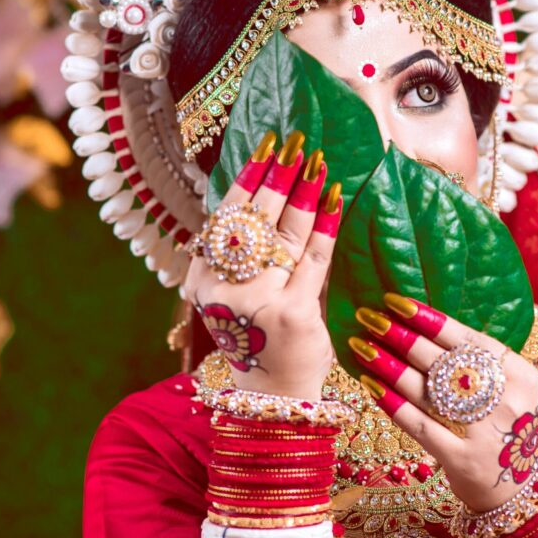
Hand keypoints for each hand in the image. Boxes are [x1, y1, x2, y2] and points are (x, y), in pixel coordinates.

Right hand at [181, 130, 343, 399]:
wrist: (273, 392)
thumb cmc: (255, 336)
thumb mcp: (232, 294)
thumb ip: (241, 253)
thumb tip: (262, 190)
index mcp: (202, 279)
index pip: (226, 216)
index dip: (248, 178)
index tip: (267, 147)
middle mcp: (223, 288)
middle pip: (256, 220)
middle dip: (279, 177)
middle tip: (297, 145)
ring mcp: (257, 301)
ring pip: (286, 236)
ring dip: (305, 194)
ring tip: (318, 164)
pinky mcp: (292, 313)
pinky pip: (313, 261)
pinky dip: (326, 228)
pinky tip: (335, 200)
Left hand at [347, 294, 537, 511]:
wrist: (525, 490)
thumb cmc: (508, 428)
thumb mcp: (511, 389)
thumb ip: (480, 362)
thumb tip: (425, 323)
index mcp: (520, 374)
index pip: (467, 338)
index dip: (428, 318)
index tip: (395, 301)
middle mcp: (505, 401)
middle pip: (441, 361)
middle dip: (399, 335)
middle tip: (368, 317)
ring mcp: (485, 432)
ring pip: (426, 390)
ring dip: (388, 365)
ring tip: (360, 346)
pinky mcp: (463, 460)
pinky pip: (420, 426)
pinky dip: (392, 403)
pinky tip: (370, 385)